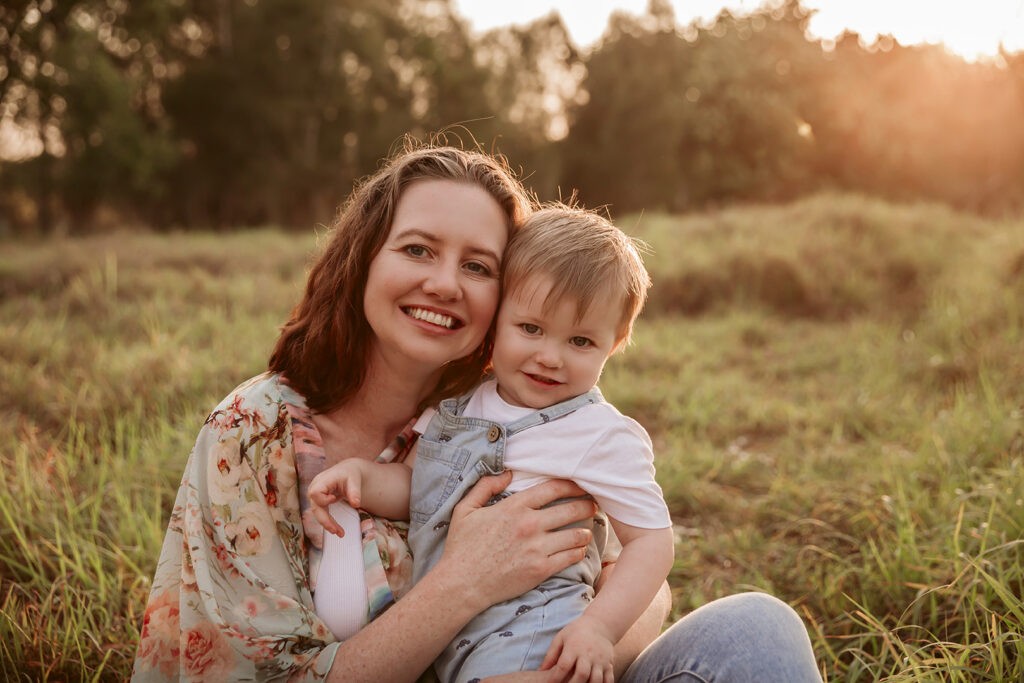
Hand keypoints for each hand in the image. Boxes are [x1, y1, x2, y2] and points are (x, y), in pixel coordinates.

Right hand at [308, 460, 363, 536]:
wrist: (348, 471)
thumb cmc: (350, 474)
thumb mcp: (354, 480)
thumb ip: (354, 491)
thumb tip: (356, 504)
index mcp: (323, 480)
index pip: (316, 492)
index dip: (323, 499)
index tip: (334, 499)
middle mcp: (316, 487)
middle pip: (315, 507)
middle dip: (326, 520)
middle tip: (338, 532)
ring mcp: (315, 495)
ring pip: (318, 513)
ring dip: (328, 524)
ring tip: (340, 533)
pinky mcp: (319, 501)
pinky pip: (321, 513)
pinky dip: (329, 521)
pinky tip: (337, 529)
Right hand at [436, 472, 597, 610]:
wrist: (461, 585)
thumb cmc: (462, 547)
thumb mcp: (465, 510)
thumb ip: (485, 486)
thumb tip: (508, 473)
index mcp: (514, 507)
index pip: (553, 488)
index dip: (572, 485)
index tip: (580, 485)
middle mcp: (529, 525)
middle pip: (571, 509)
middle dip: (587, 505)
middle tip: (593, 505)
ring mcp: (537, 548)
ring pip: (576, 534)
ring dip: (586, 531)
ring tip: (587, 530)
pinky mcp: (541, 570)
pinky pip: (571, 557)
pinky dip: (579, 552)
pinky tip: (578, 549)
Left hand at [539, 616, 614, 682]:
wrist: (599, 624)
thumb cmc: (576, 632)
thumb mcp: (560, 638)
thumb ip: (551, 655)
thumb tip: (540, 671)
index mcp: (573, 647)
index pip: (563, 666)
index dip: (556, 678)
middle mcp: (588, 654)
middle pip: (581, 674)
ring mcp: (600, 660)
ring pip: (596, 679)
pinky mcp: (609, 664)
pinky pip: (609, 679)